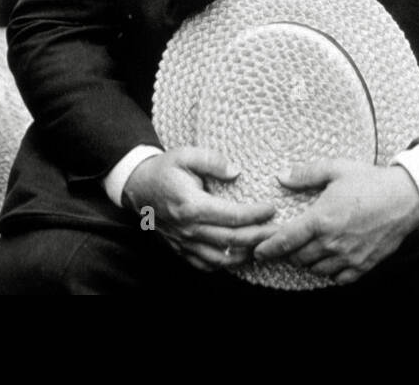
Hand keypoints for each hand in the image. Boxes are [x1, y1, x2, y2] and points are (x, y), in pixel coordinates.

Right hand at [121, 147, 276, 271]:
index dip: (256, 214)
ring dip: (246, 254)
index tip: (272, 208)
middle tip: (279, 230)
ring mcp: (184, 243)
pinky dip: (226, 263)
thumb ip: (212, 160)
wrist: (139, 187)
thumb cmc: (165, 169)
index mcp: (192, 205)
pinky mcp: (181, 250)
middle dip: (260, 236)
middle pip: (232, 240)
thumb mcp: (186, 154)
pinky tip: (240, 254)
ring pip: (222, 259)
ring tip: (264, 245)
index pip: (232, 216)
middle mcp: (189, 229)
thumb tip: (236, 171)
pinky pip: (206, 265)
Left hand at [252, 159, 418, 285]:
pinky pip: (338, 279)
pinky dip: (330, 271)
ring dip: (309, 261)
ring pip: (316, 269)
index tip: (259, 251)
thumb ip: (306, 174)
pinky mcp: (363, 266)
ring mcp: (348, 257)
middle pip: (298, 258)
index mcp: (321, 219)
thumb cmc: (371, 182)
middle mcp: (332, 242)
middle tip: (292, 242)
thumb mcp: (336, 169)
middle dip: (290, 252)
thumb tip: (281, 177)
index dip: (267, 249)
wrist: (406, 198)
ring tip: (312, 247)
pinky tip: (332, 258)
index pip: (285, 241)